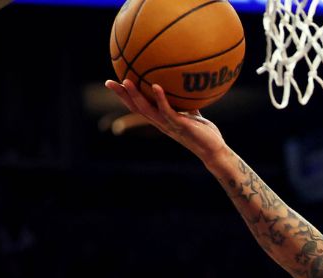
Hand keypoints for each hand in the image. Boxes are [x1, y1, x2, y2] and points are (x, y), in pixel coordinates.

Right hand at [103, 78, 227, 162]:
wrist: (214, 150)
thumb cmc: (204, 133)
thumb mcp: (191, 114)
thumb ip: (184, 102)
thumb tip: (183, 85)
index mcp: (161, 120)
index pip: (138, 107)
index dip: (125, 97)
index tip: (114, 83)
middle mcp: (161, 123)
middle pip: (135, 108)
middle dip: (121, 95)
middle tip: (108, 82)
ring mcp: (169, 125)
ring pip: (146, 110)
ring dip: (135, 96)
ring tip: (126, 81)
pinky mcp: (180, 125)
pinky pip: (167, 110)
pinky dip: (160, 98)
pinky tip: (156, 86)